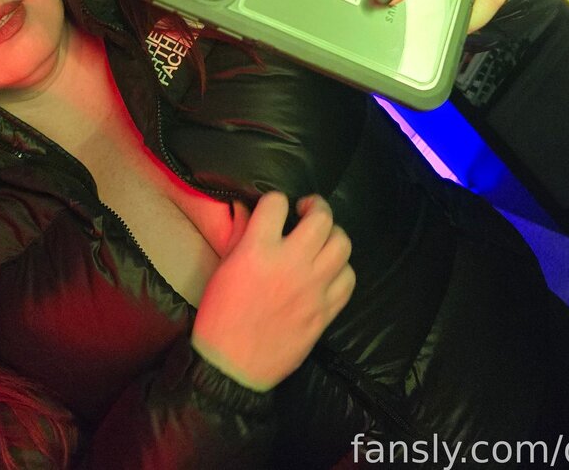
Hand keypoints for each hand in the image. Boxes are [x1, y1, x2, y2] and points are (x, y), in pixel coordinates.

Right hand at [191, 192, 354, 390]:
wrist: (232, 367)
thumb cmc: (220, 316)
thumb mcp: (224, 268)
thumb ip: (241, 235)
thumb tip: (249, 209)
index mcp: (258, 250)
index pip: (277, 203)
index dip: (275, 201)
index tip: (274, 209)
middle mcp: (290, 263)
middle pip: (321, 218)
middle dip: (315, 206)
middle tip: (306, 211)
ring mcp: (313, 288)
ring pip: (342, 244)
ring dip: (333, 235)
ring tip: (322, 239)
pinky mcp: (325, 311)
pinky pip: (348, 279)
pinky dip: (341, 269)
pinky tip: (329, 270)